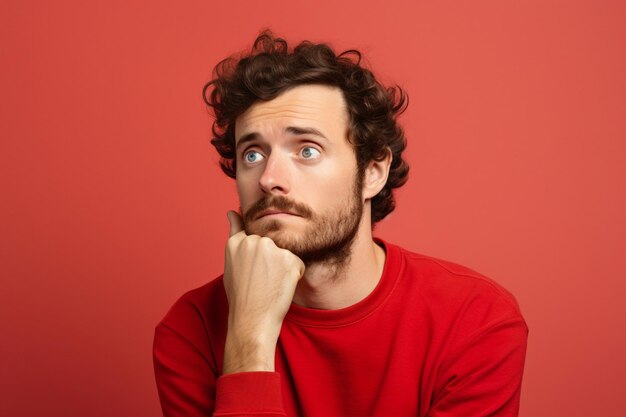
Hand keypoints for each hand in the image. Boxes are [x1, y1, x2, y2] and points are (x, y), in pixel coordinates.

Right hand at [222, 210, 304, 373]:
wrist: (252, 320)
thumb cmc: (241, 296)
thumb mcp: (230, 264)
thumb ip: (235, 236)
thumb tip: (232, 212)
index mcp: (236, 243)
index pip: (250, 231)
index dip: (257, 249)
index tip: (256, 262)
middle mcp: (254, 242)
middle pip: (272, 244)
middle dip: (272, 260)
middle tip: (262, 281)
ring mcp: (272, 249)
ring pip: (286, 253)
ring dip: (284, 266)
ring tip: (270, 284)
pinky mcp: (290, 259)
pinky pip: (298, 264)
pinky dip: (295, 276)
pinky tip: (281, 287)